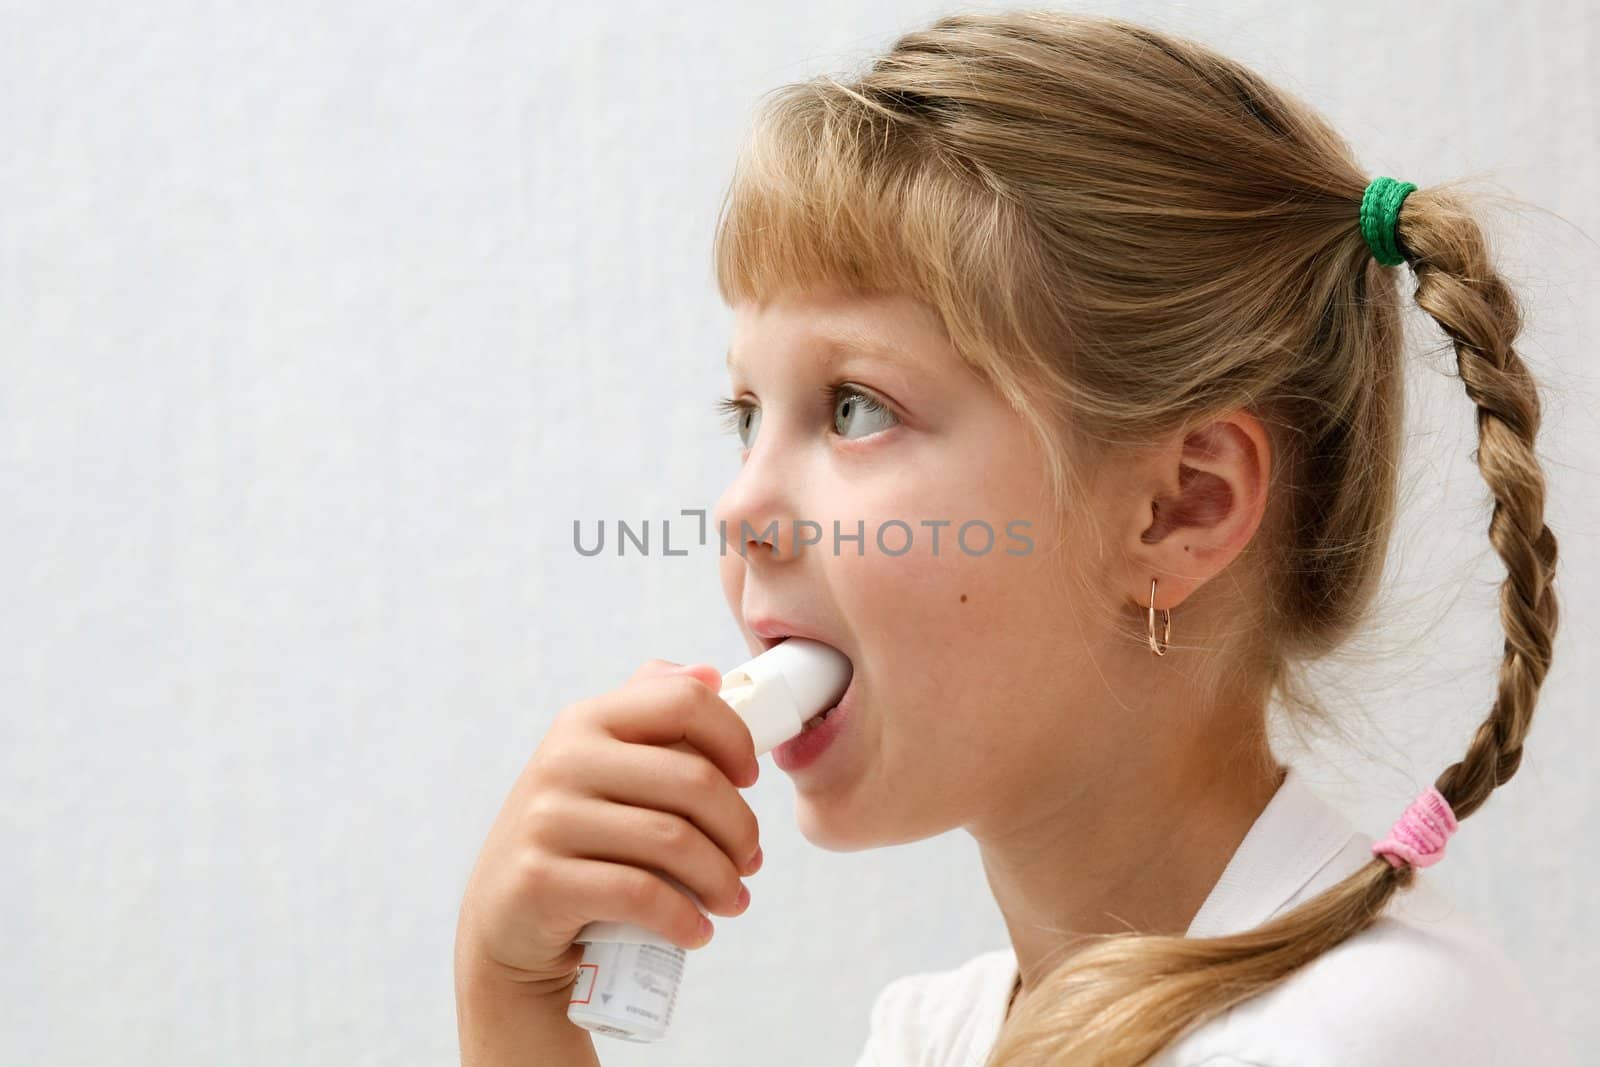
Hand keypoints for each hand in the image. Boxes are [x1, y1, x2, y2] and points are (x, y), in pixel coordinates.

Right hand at [454, 659, 763, 998]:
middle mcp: (562, 760)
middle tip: (750, 861)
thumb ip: (648, 713)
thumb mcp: (598, 767)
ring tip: (733, 899)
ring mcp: (546, 820)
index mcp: (585, 721)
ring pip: (675, 842)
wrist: (506, 923)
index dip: (734, 739)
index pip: (684, 702)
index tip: (748, 780)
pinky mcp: (540, 881)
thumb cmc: (573, 840)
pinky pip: (641, 894)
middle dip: (740, 829)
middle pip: (694, 781)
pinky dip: (684, 918)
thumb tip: (710, 674)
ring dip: (722, 880)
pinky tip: (699, 930)